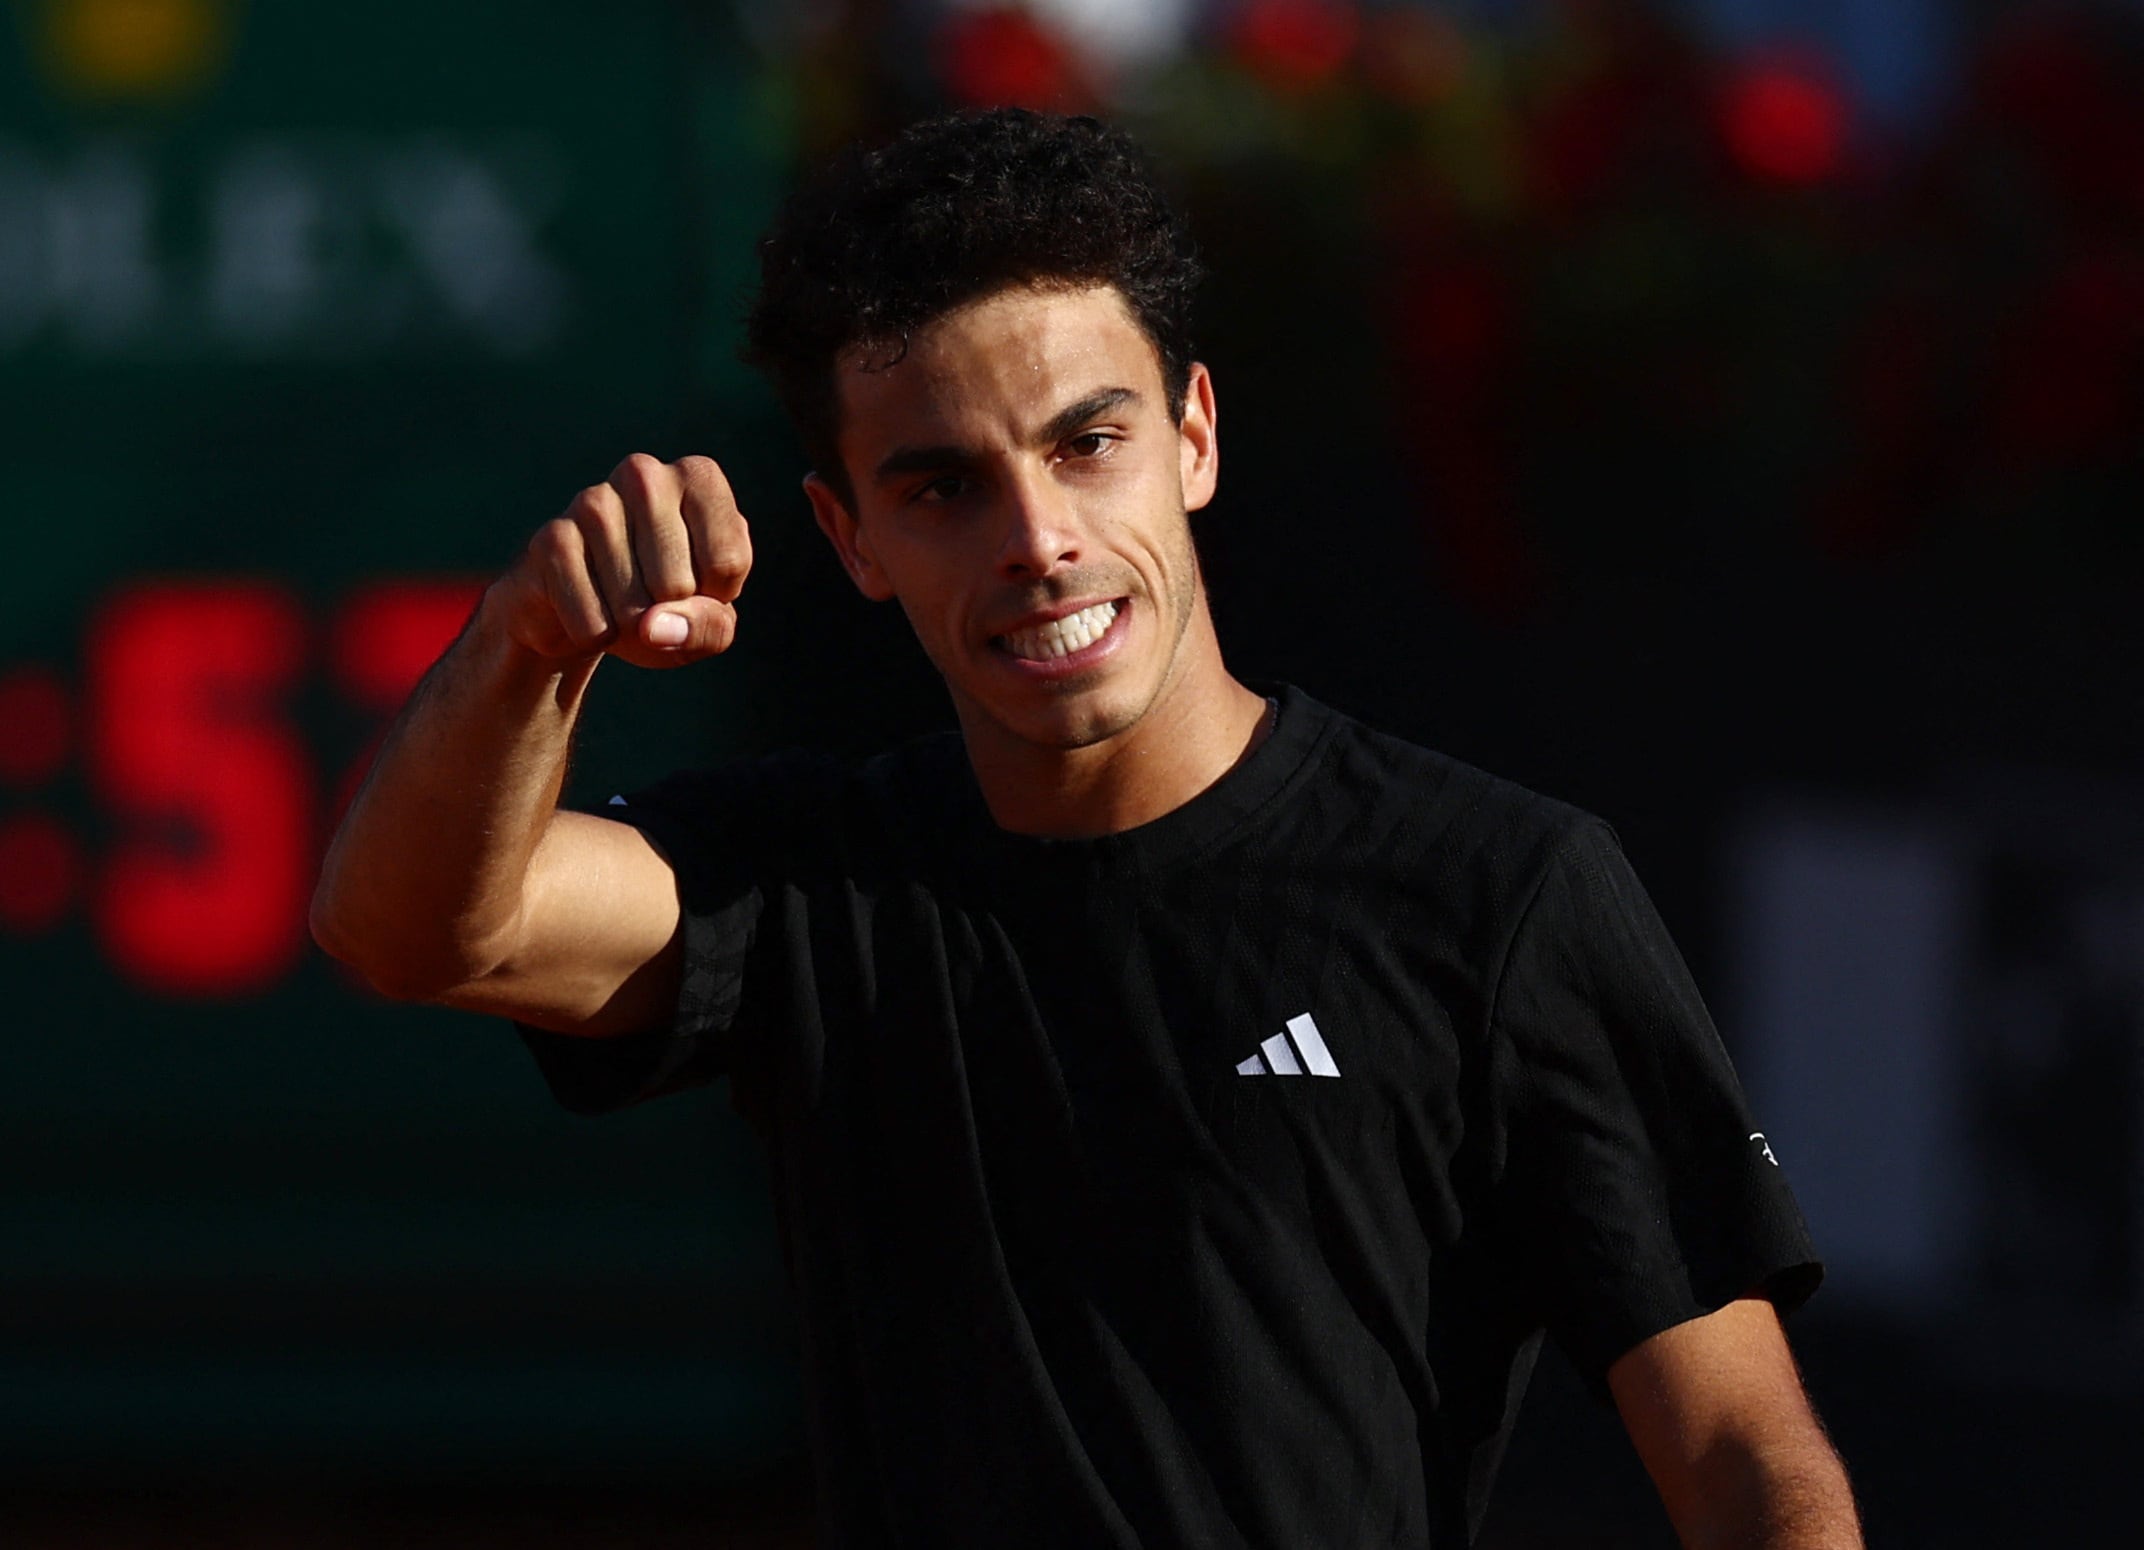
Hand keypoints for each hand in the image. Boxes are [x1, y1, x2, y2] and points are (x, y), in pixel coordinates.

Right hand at [492, 453, 751, 668]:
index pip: (728, 563)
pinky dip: (596, 636)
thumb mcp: (708, 623)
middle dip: (668, 613)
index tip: (700, 582)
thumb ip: (708, 627)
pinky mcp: (551, 538)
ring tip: (620, 601)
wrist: (584, 611)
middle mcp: (644, 474)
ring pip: (633, 607)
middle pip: (678, 584)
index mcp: (698, 477)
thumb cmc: (664, 605)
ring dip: (630, 627)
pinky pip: (592, 622)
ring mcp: (593, 500)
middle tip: (652, 595)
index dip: (717, 596)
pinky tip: (588, 609)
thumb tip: (652, 626)